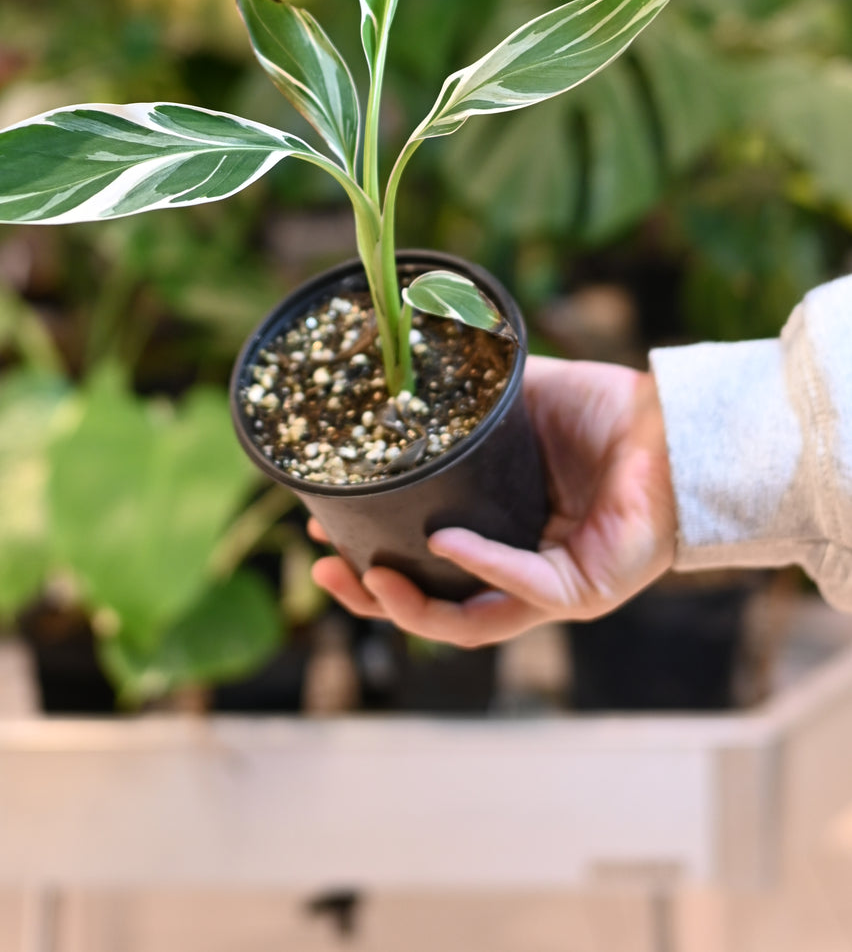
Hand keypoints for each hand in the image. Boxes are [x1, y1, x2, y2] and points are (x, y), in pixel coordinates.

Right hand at [310, 355, 675, 646]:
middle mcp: (528, 572)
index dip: (376, 559)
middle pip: (439, 607)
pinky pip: (525, 591)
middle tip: (327, 570)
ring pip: (474, 623)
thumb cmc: (607, 413)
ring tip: (370, 578)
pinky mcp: (588, 590)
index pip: (430, 566)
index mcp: (506, 535)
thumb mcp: (517, 403)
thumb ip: (466, 407)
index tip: (325, 533)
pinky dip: (481, 568)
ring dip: (415, 608)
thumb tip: (403, 372)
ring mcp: (558, 589)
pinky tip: (444, 544)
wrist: (670, 419)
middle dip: (376, 599)